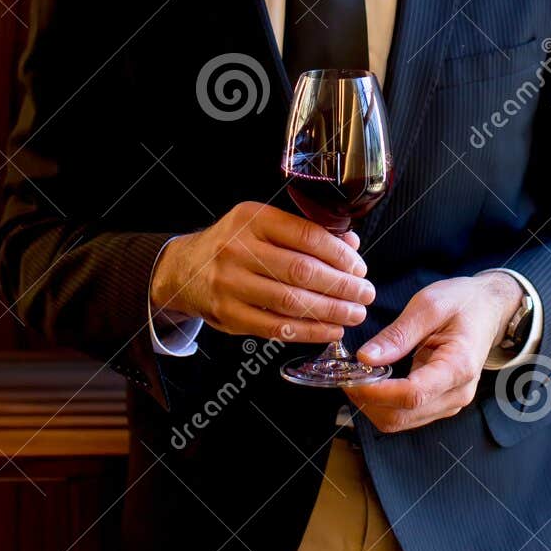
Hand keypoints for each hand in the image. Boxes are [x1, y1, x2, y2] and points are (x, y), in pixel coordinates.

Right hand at [149, 201, 374, 344]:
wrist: (185, 269)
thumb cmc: (235, 244)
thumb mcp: (263, 225)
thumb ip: (306, 232)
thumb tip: (351, 243)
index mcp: (253, 219)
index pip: (306, 235)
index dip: (340, 255)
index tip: (360, 268)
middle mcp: (238, 249)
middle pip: (301, 271)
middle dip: (341, 286)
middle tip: (366, 294)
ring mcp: (230, 284)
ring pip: (290, 302)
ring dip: (330, 311)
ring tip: (355, 313)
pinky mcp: (229, 315)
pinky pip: (276, 328)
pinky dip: (309, 331)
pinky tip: (330, 329)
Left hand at [342, 272, 522, 433]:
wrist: (489, 309)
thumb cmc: (463, 302)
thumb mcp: (429, 305)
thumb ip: (398, 334)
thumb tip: (365, 358)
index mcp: (458, 366)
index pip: (412, 395)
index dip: (376, 392)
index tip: (350, 376)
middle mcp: (457, 393)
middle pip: (402, 416)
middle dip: (367, 400)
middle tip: (345, 375)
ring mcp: (450, 402)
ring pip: (400, 421)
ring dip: (372, 405)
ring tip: (356, 376)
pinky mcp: (441, 403)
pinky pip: (406, 414)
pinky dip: (384, 403)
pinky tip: (373, 381)